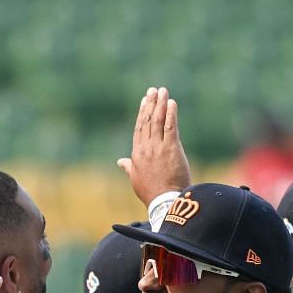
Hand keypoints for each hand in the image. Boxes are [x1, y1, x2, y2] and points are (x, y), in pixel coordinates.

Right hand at [118, 87, 191, 205]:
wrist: (164, 202)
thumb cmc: (151, 193)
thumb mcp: (136, 180)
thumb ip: (129, 167)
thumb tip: (120, 161)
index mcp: (136, 154)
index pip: (139, 129)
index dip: (142, 113)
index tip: (145, 101)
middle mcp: (145, 148)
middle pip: (148, 121)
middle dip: (151, 103)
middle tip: (154, 90)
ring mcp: (158, 148)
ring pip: (158, 121)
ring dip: (161, 104)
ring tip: (163, 91)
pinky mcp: (171, 149)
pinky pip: (170, 127)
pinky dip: (171, 114)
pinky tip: (172, 103)